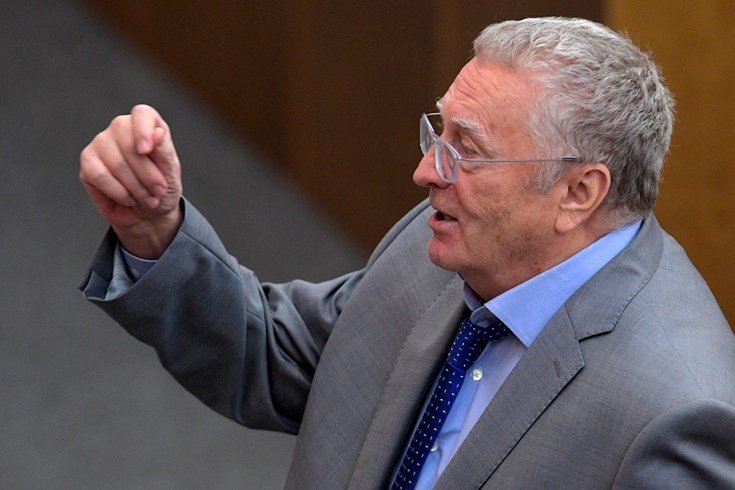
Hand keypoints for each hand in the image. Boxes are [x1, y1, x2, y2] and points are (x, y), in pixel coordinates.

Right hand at [80, 104, 182, 257]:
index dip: (143, 130)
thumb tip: (157, 132)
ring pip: (116, 163)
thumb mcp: (171, 172)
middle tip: (158, 192)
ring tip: (147, 199)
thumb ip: (164, 150)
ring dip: (136, 188)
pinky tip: (129, 199)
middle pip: (129, 144)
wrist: (148, 214)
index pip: (141, 114)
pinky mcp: (87, 162)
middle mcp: (121, 129)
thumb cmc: (162, 188)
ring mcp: (101, 143)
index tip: (146, 151)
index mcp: (146, 124)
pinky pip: (100, 176)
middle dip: (147, 175)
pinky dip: (118, 192)